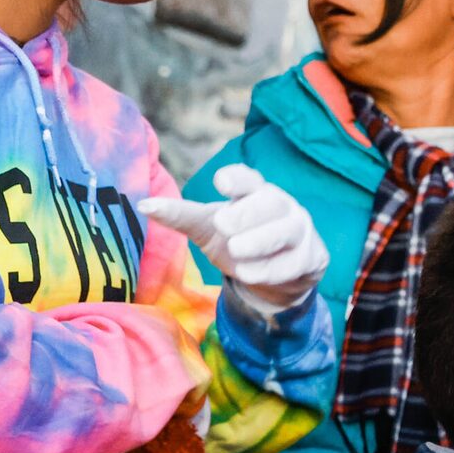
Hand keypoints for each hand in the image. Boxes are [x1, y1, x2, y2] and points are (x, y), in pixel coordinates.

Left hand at [141, 164, 328, 321]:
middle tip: (223, 224)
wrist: (279, 273)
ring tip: (236, 253)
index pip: (248, 179)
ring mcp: (298, 230)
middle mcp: (279, 205)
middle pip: (270, 201)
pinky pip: (293, 263)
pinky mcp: (310, 257)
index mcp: (253, 191)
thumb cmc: (240, 239)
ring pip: (285, 231)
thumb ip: (180, 215)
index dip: (236, 178)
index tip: (220, 182)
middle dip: (247, 213)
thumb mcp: (208, 227)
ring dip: (259, 242)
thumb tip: (143, 205)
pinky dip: (269, 269)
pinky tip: (249, 274)